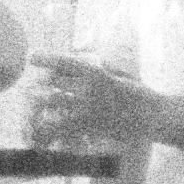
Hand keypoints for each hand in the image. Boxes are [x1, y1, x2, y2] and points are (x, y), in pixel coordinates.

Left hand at [28, 51, 148, 150]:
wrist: (153, 116)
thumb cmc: (140, 94)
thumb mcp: (122, 74)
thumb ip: (105, 68)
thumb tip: (97, 61)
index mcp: (96, 73)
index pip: (65, 62)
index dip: (45, 58)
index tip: (31, 57)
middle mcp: (89, 88)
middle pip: (54, 81)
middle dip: (41, 83)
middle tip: (30, 87)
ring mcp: (88, 107)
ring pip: (54, 102)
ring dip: (41, 101)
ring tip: (32, 102)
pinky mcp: (89, 126)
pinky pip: (64, 126)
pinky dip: (51, 127)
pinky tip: (41, 127)